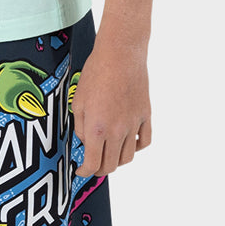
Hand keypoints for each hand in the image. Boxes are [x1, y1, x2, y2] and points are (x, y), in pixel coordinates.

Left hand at [71, 34, 151, 177]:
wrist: (121, 53)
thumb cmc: (96, 73)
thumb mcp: (78, 102)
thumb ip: (81, 128)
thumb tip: (86, 144)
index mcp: (97, 129)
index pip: (93, 164)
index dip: (85, 172)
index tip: (81, 171)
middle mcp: (117, 131)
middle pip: (111, 166)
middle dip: (100, 170)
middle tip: (94, 165)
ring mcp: (134, 124)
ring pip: (128, 157)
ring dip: (117, 160)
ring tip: (110, 153)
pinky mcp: (145, 115)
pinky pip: (144, 141)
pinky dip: (136, 147)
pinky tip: (128, 142)